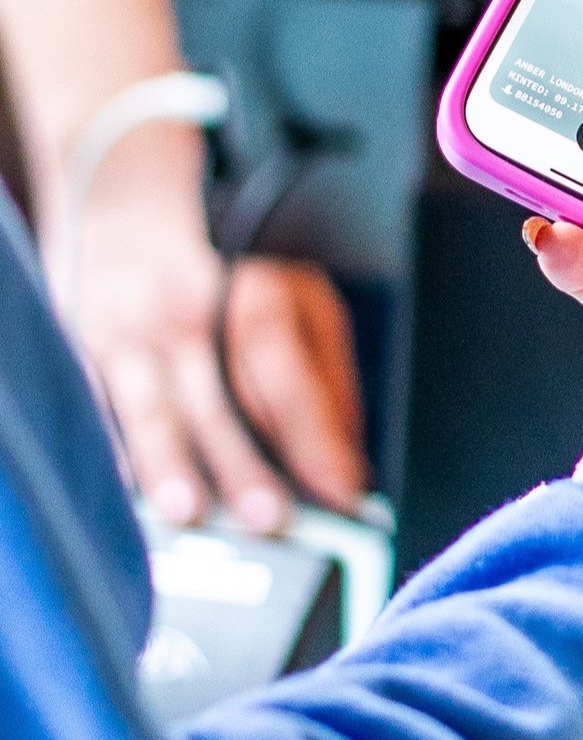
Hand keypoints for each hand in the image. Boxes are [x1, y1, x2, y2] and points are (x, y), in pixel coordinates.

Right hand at [55, 143, 368, 530]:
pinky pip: (96, 409)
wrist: (121, 219)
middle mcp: (192, 311)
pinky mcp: (79, 349)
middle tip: (272, 519)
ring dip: (170, 463)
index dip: (316, 438)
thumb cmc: (223, 282)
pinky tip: (125, 496)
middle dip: (245, 463)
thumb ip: (325, 384)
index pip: (290, 376)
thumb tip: (347, 468)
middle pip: (222, 397)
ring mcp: (130, 331)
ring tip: (187, 511)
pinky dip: (112, 453)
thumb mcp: (296, 308)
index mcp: (260, 296)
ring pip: (151, 406)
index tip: (343, 492)